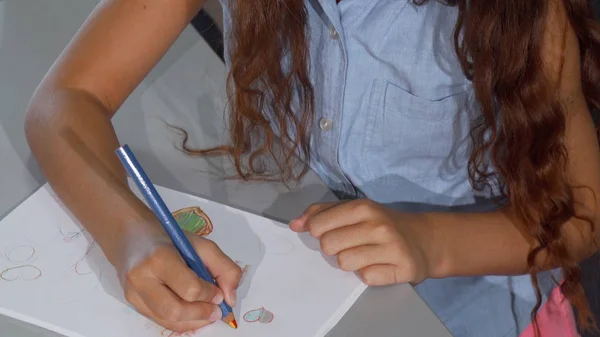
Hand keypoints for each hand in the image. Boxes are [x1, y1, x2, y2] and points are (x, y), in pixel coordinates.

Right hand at [114, 224, 241, 332]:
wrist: (131, 236)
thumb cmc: (169, 238)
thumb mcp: (201, 244)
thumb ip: (223, 268)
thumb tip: (230, 299)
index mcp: (159, 258)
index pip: (189, 289)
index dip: (209, 294)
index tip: (219, 293)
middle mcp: (142, 278)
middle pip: (175, 311)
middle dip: (201, 314)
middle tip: (216, 310)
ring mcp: (134, 294)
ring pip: (168, 321)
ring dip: (194, 321)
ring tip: (207, 312)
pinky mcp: (132, 304)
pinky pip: (161, 320)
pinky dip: (182, 321)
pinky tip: (193, 312)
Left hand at [289, 199, 432, 284]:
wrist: (425, 239)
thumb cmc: (382, 224)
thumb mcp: (355, 210)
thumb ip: (322, 213)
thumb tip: (295, 224)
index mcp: (363, 207)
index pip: (319, 225)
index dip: (318, 232)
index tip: (330, 232)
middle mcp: (378, 225)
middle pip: (329, 246)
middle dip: (334, 248)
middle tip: (351, 244)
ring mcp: (391, 247)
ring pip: (344, 263)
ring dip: (351, 262)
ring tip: (365, 254)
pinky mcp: (402, 269)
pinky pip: (366, 277)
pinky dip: (368, 274)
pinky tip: (379, 264)